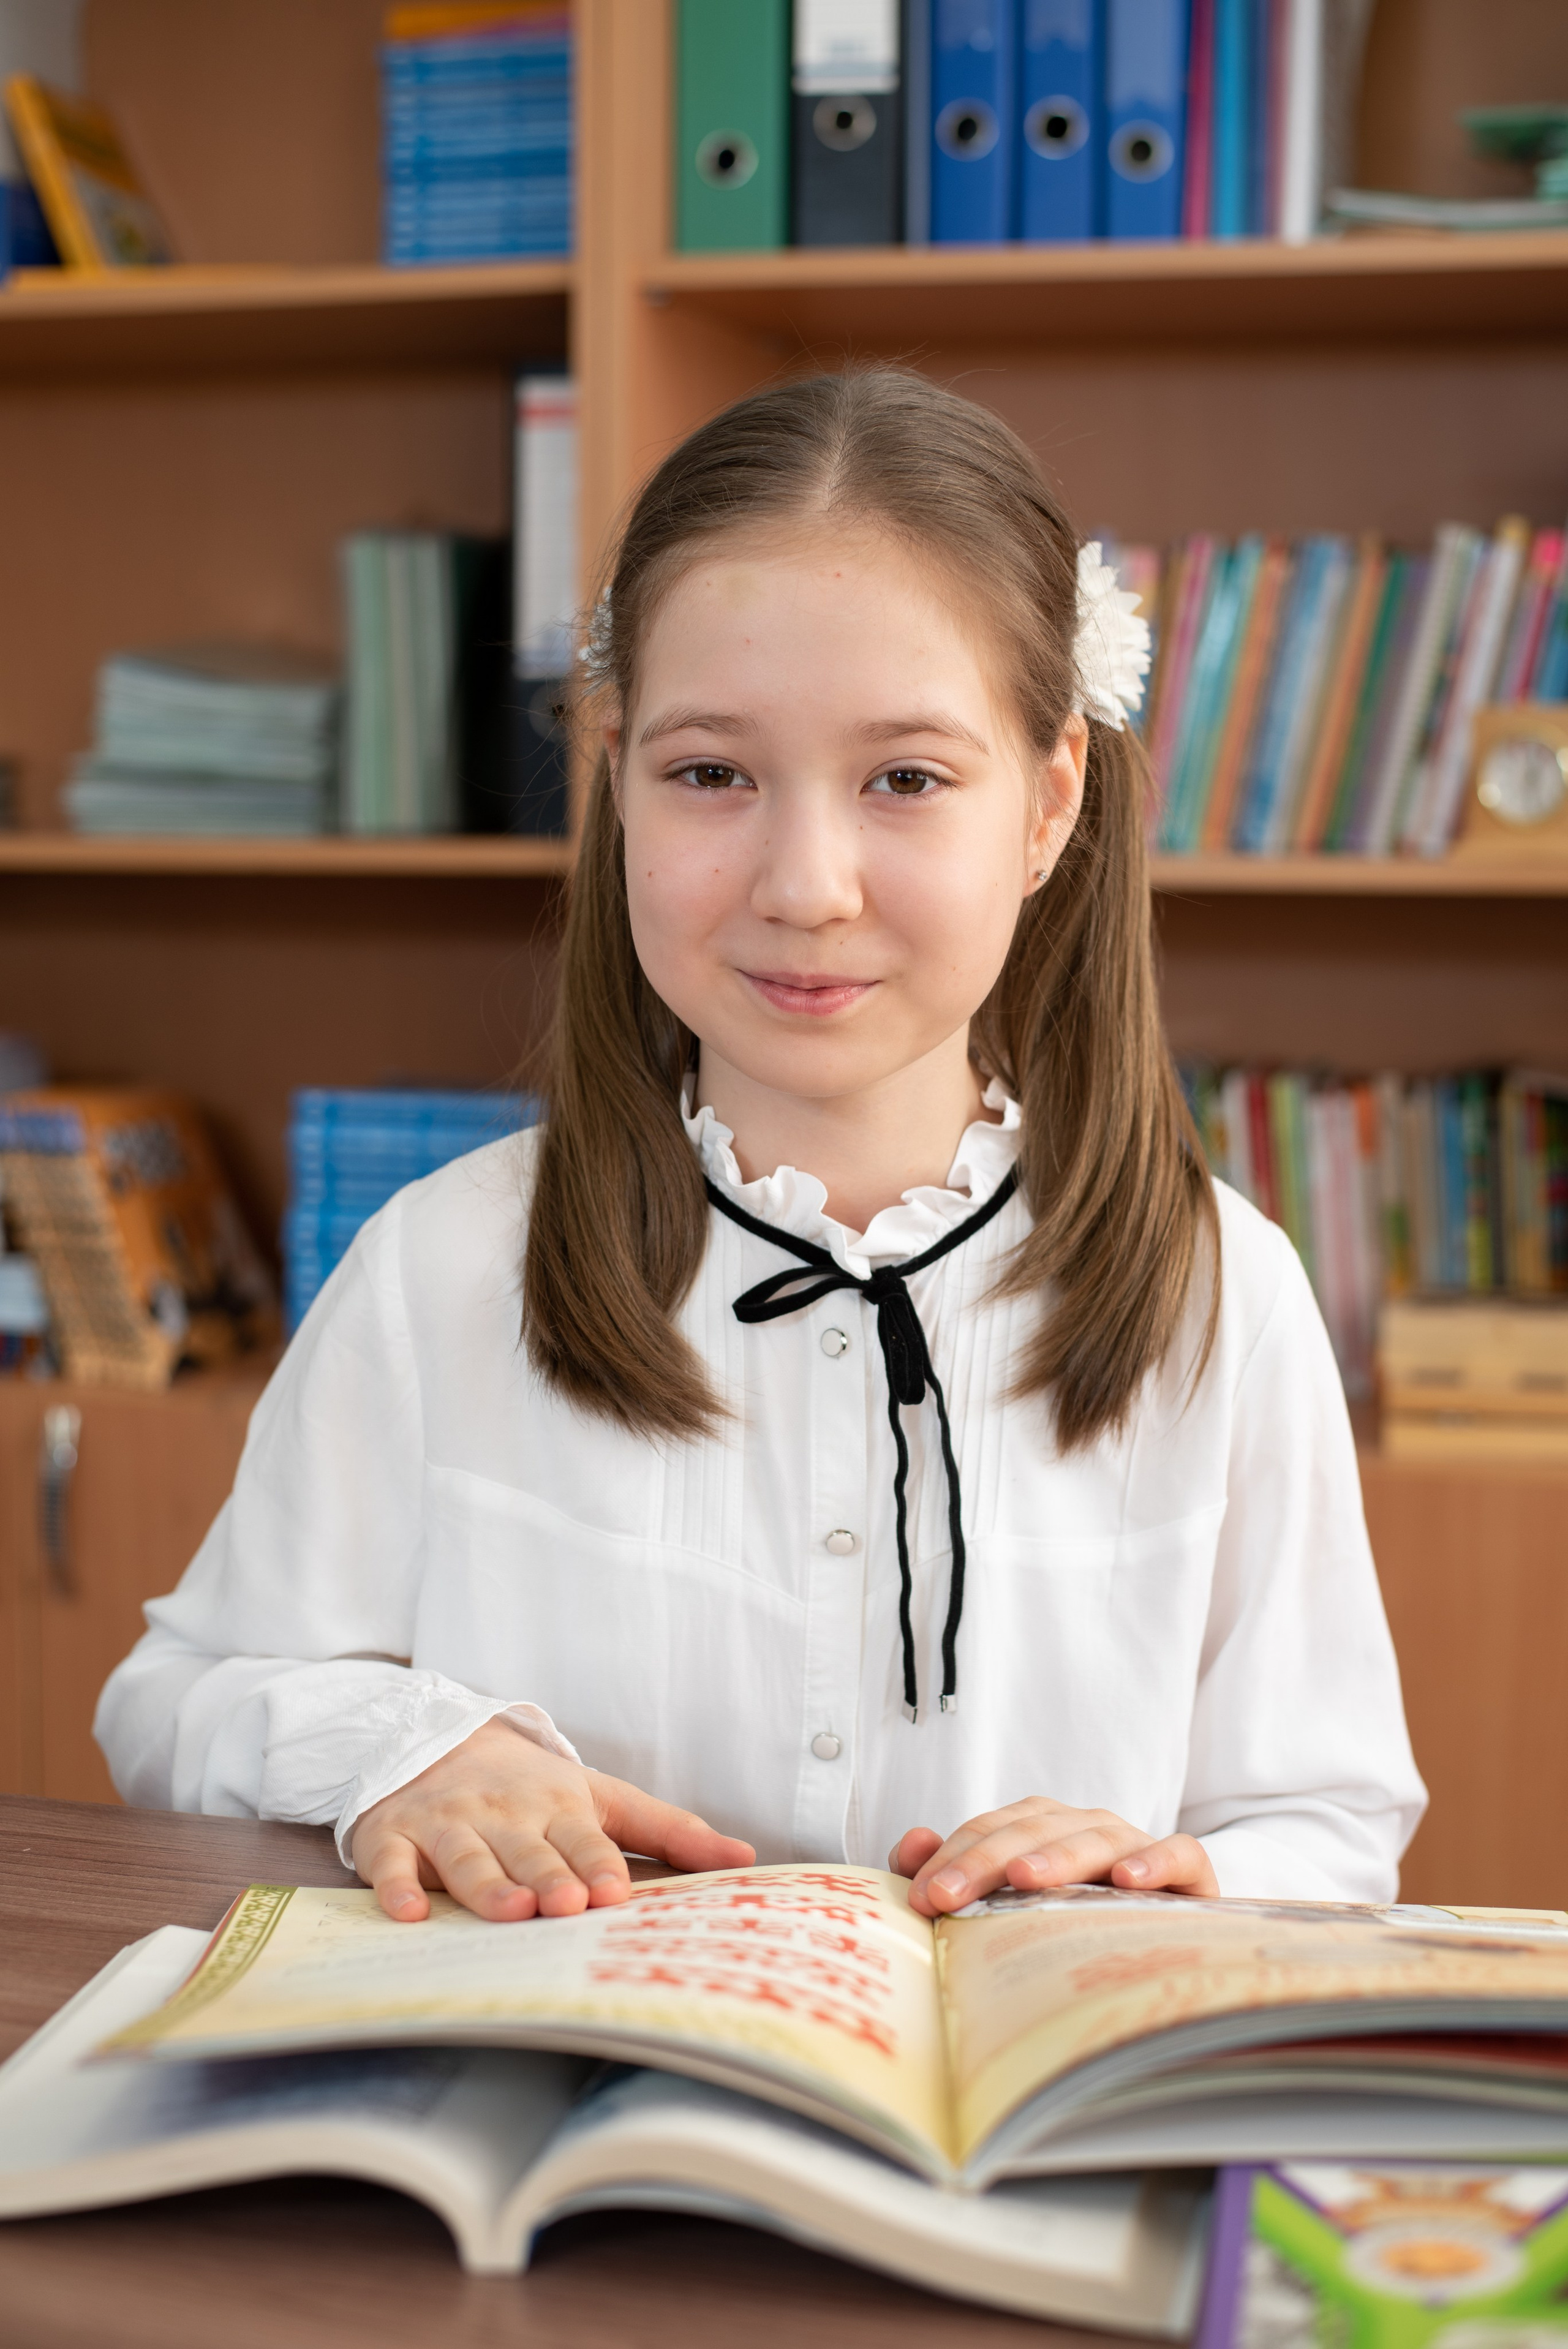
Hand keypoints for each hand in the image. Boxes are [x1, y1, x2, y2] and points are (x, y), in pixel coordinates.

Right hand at [351, 1718, 754, 1922]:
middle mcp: (503, 1813)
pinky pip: (392, 1863)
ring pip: (468, 1857)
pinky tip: (408, 1913)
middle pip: (529, 1850)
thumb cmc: (529, 1785)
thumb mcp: (600, 1796)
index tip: (614, 1892)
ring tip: (509, 1910)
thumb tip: (746, 1859)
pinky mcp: (394, 1835)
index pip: (583, 1838)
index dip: (597, 1863)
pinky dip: (397, 1886)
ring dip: (487, 1884)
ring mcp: (447, 1823)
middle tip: (566, 1906)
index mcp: (557, 1804)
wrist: (434, 1737)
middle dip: (549, 1877)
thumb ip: (669, 1830)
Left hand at [889, 1797, 1218, 1916]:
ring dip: (1058, 1855)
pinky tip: (1127, 1879)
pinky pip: (1178, 1854)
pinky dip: (1155, 1860)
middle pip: (1032, 1831)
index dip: (952, 1859)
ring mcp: (1136, 1843)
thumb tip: (911, 1845)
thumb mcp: (1013, 1900)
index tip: (922, 1896)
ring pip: (1096, 1836)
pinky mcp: (1188, 1870)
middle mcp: (1086, 1826)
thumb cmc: (1075, 1916)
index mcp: (1041, 1827)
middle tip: (948, 1897)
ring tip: (1024, 1878)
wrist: (1167, 1929)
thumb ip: (956, 1871)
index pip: (989, 1831)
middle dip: (985, 1862)